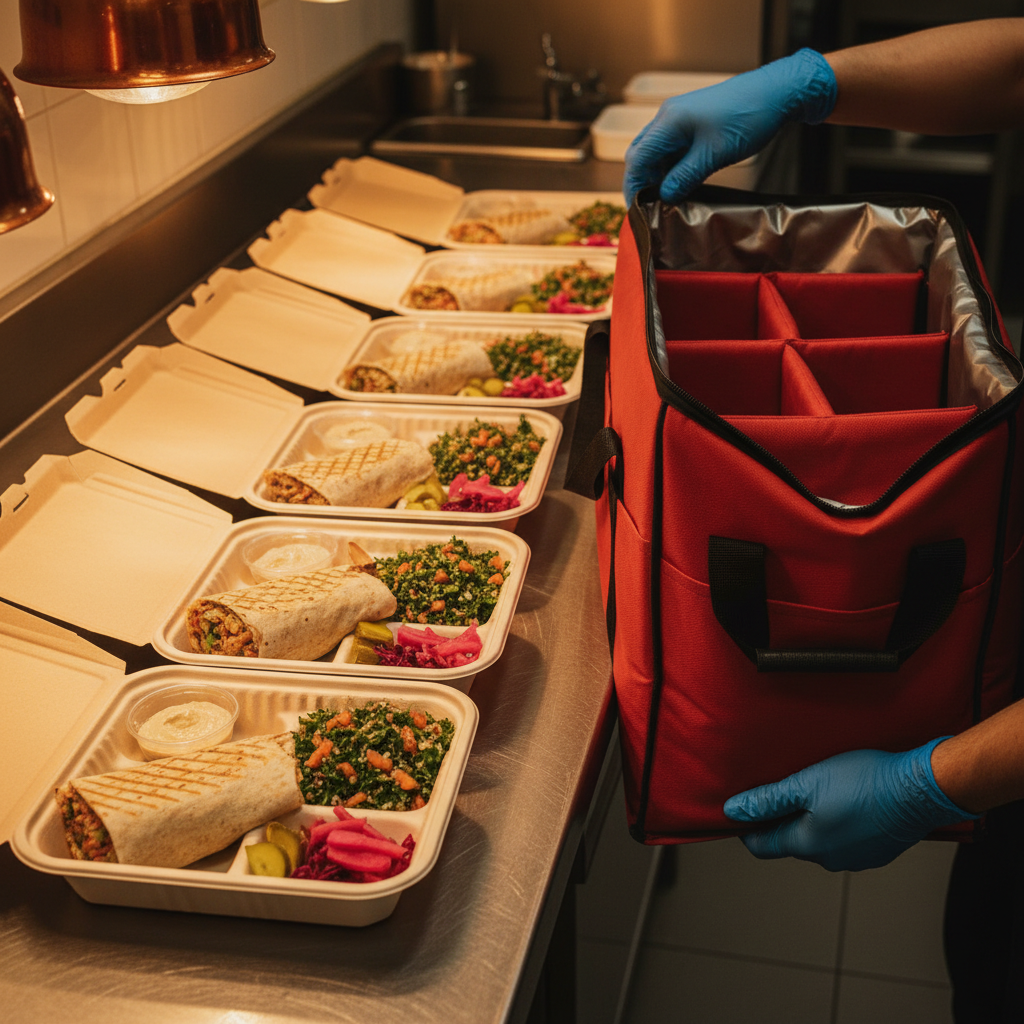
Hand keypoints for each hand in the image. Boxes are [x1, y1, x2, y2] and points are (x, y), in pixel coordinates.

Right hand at [623, 48, 836, 204]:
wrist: (777, 93)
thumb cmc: (747, 118)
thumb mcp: (713, 155)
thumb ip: (684, 177)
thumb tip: (664, 196)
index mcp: (669, 122)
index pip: (637, 158)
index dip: (633, 186)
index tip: (637, 209)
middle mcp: (669, 118)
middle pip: (642, 154)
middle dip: (643, 181)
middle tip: (650, 207)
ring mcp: (680, 119)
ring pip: (657, 153)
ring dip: (658, 176)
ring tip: (667, 199)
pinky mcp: (693, 123)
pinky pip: (673, 149)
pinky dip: (672, 168)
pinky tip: (681, 184)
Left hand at [722, 739, 977, 871]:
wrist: (919, 788)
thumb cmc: (865, 782)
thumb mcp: (807, 783)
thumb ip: (768, 800)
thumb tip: (734, 811)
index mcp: (808, 844)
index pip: (763, 845)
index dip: (747, 827)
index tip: (741, 809)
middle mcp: (829, 859)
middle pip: (790, 840)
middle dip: (781, 818)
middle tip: (780, 787)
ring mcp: (855, 858)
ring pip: (819, 839)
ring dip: (812, 819)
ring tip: (815, 788)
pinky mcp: (876, 851)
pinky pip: (845, 838)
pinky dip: (838, 822)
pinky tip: (844, 798)